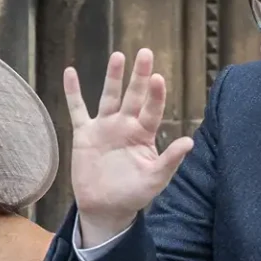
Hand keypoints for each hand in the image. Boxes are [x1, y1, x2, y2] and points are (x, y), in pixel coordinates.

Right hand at [63, 49, 195, 240]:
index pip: (152, 109)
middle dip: (139, 75)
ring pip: (109, 96)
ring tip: (118, 56)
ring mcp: (104, 127)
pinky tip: (70, 72)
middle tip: (145, 53)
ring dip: (113, 77)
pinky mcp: (84, 134)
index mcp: (143, 135)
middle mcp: (125, 126)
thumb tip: (190, 141)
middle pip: (133, 95)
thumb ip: (170, 160)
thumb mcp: (155, 179)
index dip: (155, 94)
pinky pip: (77, 109)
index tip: (158, 78)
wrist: (105, 208)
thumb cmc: (134, 194)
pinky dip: (73, 92)